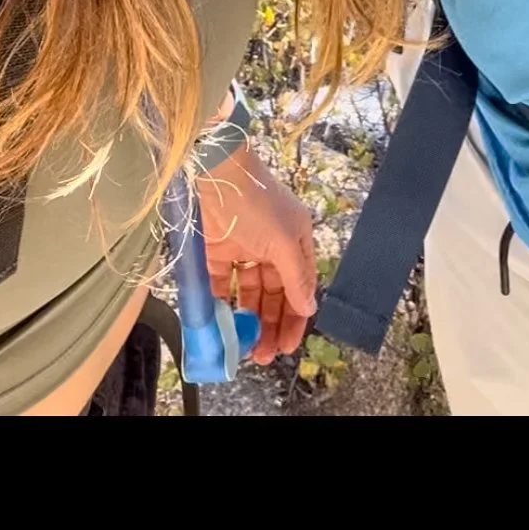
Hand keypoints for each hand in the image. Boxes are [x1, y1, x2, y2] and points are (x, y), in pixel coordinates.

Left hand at [197, 144, 317, 362]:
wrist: (218, 173)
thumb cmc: (259, 205)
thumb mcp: (285, 242)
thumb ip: (296, 278)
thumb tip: (309, 309)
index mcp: (296, 242)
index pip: (300, 288)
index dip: (295, 318)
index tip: (287, 347)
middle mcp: (273, 247)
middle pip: (275, 294)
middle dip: (271, 325)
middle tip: (264, 356)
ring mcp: (245, 249)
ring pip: (250, 292)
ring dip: (250, 319)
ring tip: (246, 348)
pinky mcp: (218, 251)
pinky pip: (223, 284)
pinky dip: (223, 304)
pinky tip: (224, 325)